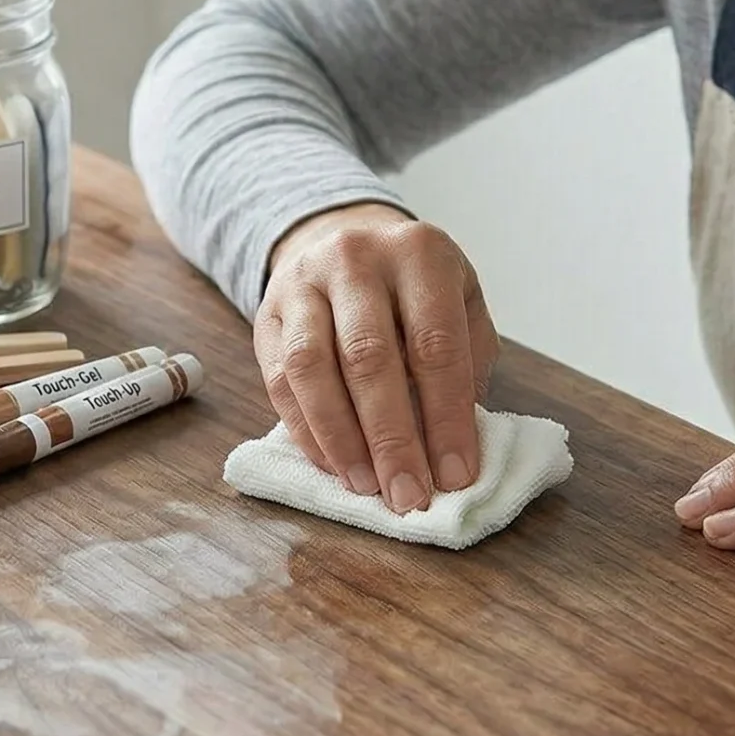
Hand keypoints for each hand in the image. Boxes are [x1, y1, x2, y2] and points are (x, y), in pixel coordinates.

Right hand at [255, 203, 498, 513]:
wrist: (345, 239)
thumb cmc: (416, 289)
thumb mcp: (461, 304)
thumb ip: (467, 363)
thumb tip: (455, 447)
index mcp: (420, 252)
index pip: (435, 344)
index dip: (447, 418)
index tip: (456, 476)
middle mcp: (356, 258)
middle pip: (370, 358)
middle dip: (392, 439)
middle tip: (409, 496)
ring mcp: (303, 282)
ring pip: (312, 368)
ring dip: (341, 439)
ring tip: (367, 486)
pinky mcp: (267, 313)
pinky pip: (279, 379)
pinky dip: (306, 430)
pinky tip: (333, 465)